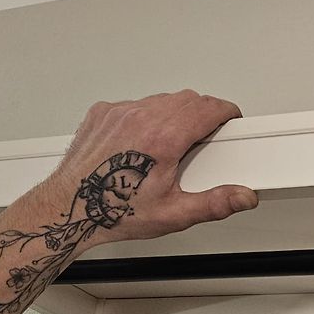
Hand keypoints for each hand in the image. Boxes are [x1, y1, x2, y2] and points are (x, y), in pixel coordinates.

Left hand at [34, 89, 257, 247]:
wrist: (70, 208)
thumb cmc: (114, 211)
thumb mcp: (174, 214)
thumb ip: (215, 203)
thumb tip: (242, 197)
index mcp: (163, 139)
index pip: (208, 108)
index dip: (226, 112)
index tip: (231, 120)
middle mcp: (141, 118)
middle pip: (188, 99)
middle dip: (204, 114)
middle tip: (207, 137)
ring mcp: (120, 113)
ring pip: (162, 99)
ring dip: (176, 114)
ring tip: (175, 143)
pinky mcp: (103, 113)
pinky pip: (136, 104)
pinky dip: (147, 117)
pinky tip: (144, 142)